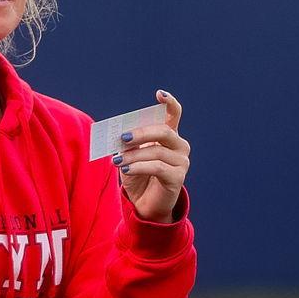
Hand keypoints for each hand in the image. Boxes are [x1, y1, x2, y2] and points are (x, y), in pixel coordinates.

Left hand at [112, 90, 190, 222]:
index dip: (169, 102)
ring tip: (117, 160)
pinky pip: (157, 167)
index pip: (174, 114)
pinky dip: (139, 167)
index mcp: (168, 136)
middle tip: (122, 137)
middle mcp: (179, 146)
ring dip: (133, 155)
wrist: (143, 203)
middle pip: (163, 131)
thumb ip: (129, 143)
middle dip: (141, 133)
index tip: (159, 94)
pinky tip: (125, 170)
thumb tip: (121, 134)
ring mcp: (181, 162)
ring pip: (157, 151)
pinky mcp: (178, 178)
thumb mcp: (130, 155)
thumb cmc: (137, 175)